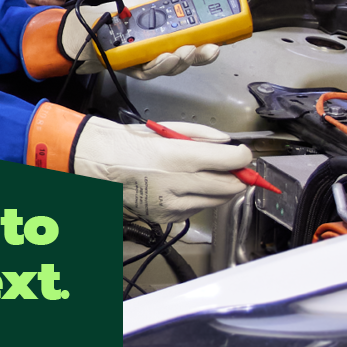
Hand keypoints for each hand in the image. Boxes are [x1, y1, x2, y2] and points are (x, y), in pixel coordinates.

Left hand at [59, 0, 219, 77]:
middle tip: (206, 48)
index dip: (210, 45)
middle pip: (188, 59)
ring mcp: (150, 61)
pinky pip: (148, 70)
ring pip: (170, 67)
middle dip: (199, 56)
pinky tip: (163, 57)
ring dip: (179, 60)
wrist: (99, 26)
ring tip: (184, 51)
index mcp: (174, 37)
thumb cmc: (128, 17)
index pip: (197, 44)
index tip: (220, 41)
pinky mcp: (134, 67)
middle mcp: (165, 52)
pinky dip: (157, 65)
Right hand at [73, 117, 251, 222]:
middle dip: (239, 176)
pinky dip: (201, 198)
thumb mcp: (167, 129)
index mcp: (177, 156)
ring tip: (209, 173)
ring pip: (216, 200)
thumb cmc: (132, 143)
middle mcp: (176, 184)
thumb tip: (227, 143)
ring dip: (221, 188)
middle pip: (229, 186)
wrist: (102, 165)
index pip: (228, 161)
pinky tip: (188, 186)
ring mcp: (172, 205)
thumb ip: (202, 135)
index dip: (242, 157)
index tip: (244, 154)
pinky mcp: (167, 218)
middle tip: (239, 168)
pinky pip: (197, 209)